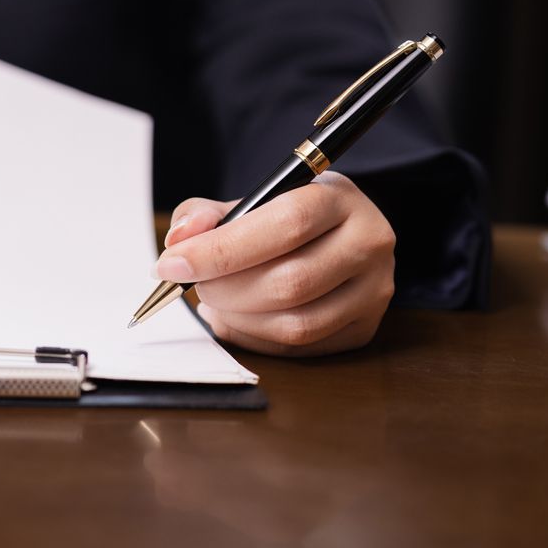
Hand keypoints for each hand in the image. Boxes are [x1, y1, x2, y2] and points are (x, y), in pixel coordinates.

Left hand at [155, 173, 395, 355]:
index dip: (222, 250)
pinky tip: (235, 320)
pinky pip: (300, 348)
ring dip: (238, 320)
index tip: (173, 264)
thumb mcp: (250, 199)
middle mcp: (368, 242)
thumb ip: (205, 214)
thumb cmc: (286, 218)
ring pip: (296, 324)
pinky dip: (254, 339)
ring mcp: (373, 291)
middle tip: (195, 286)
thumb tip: (179, 241)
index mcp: (339, 198)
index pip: (285, 225)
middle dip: (225, 290)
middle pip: (290, 282)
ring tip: (214, 303)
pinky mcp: (364, 329)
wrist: (337, 235)